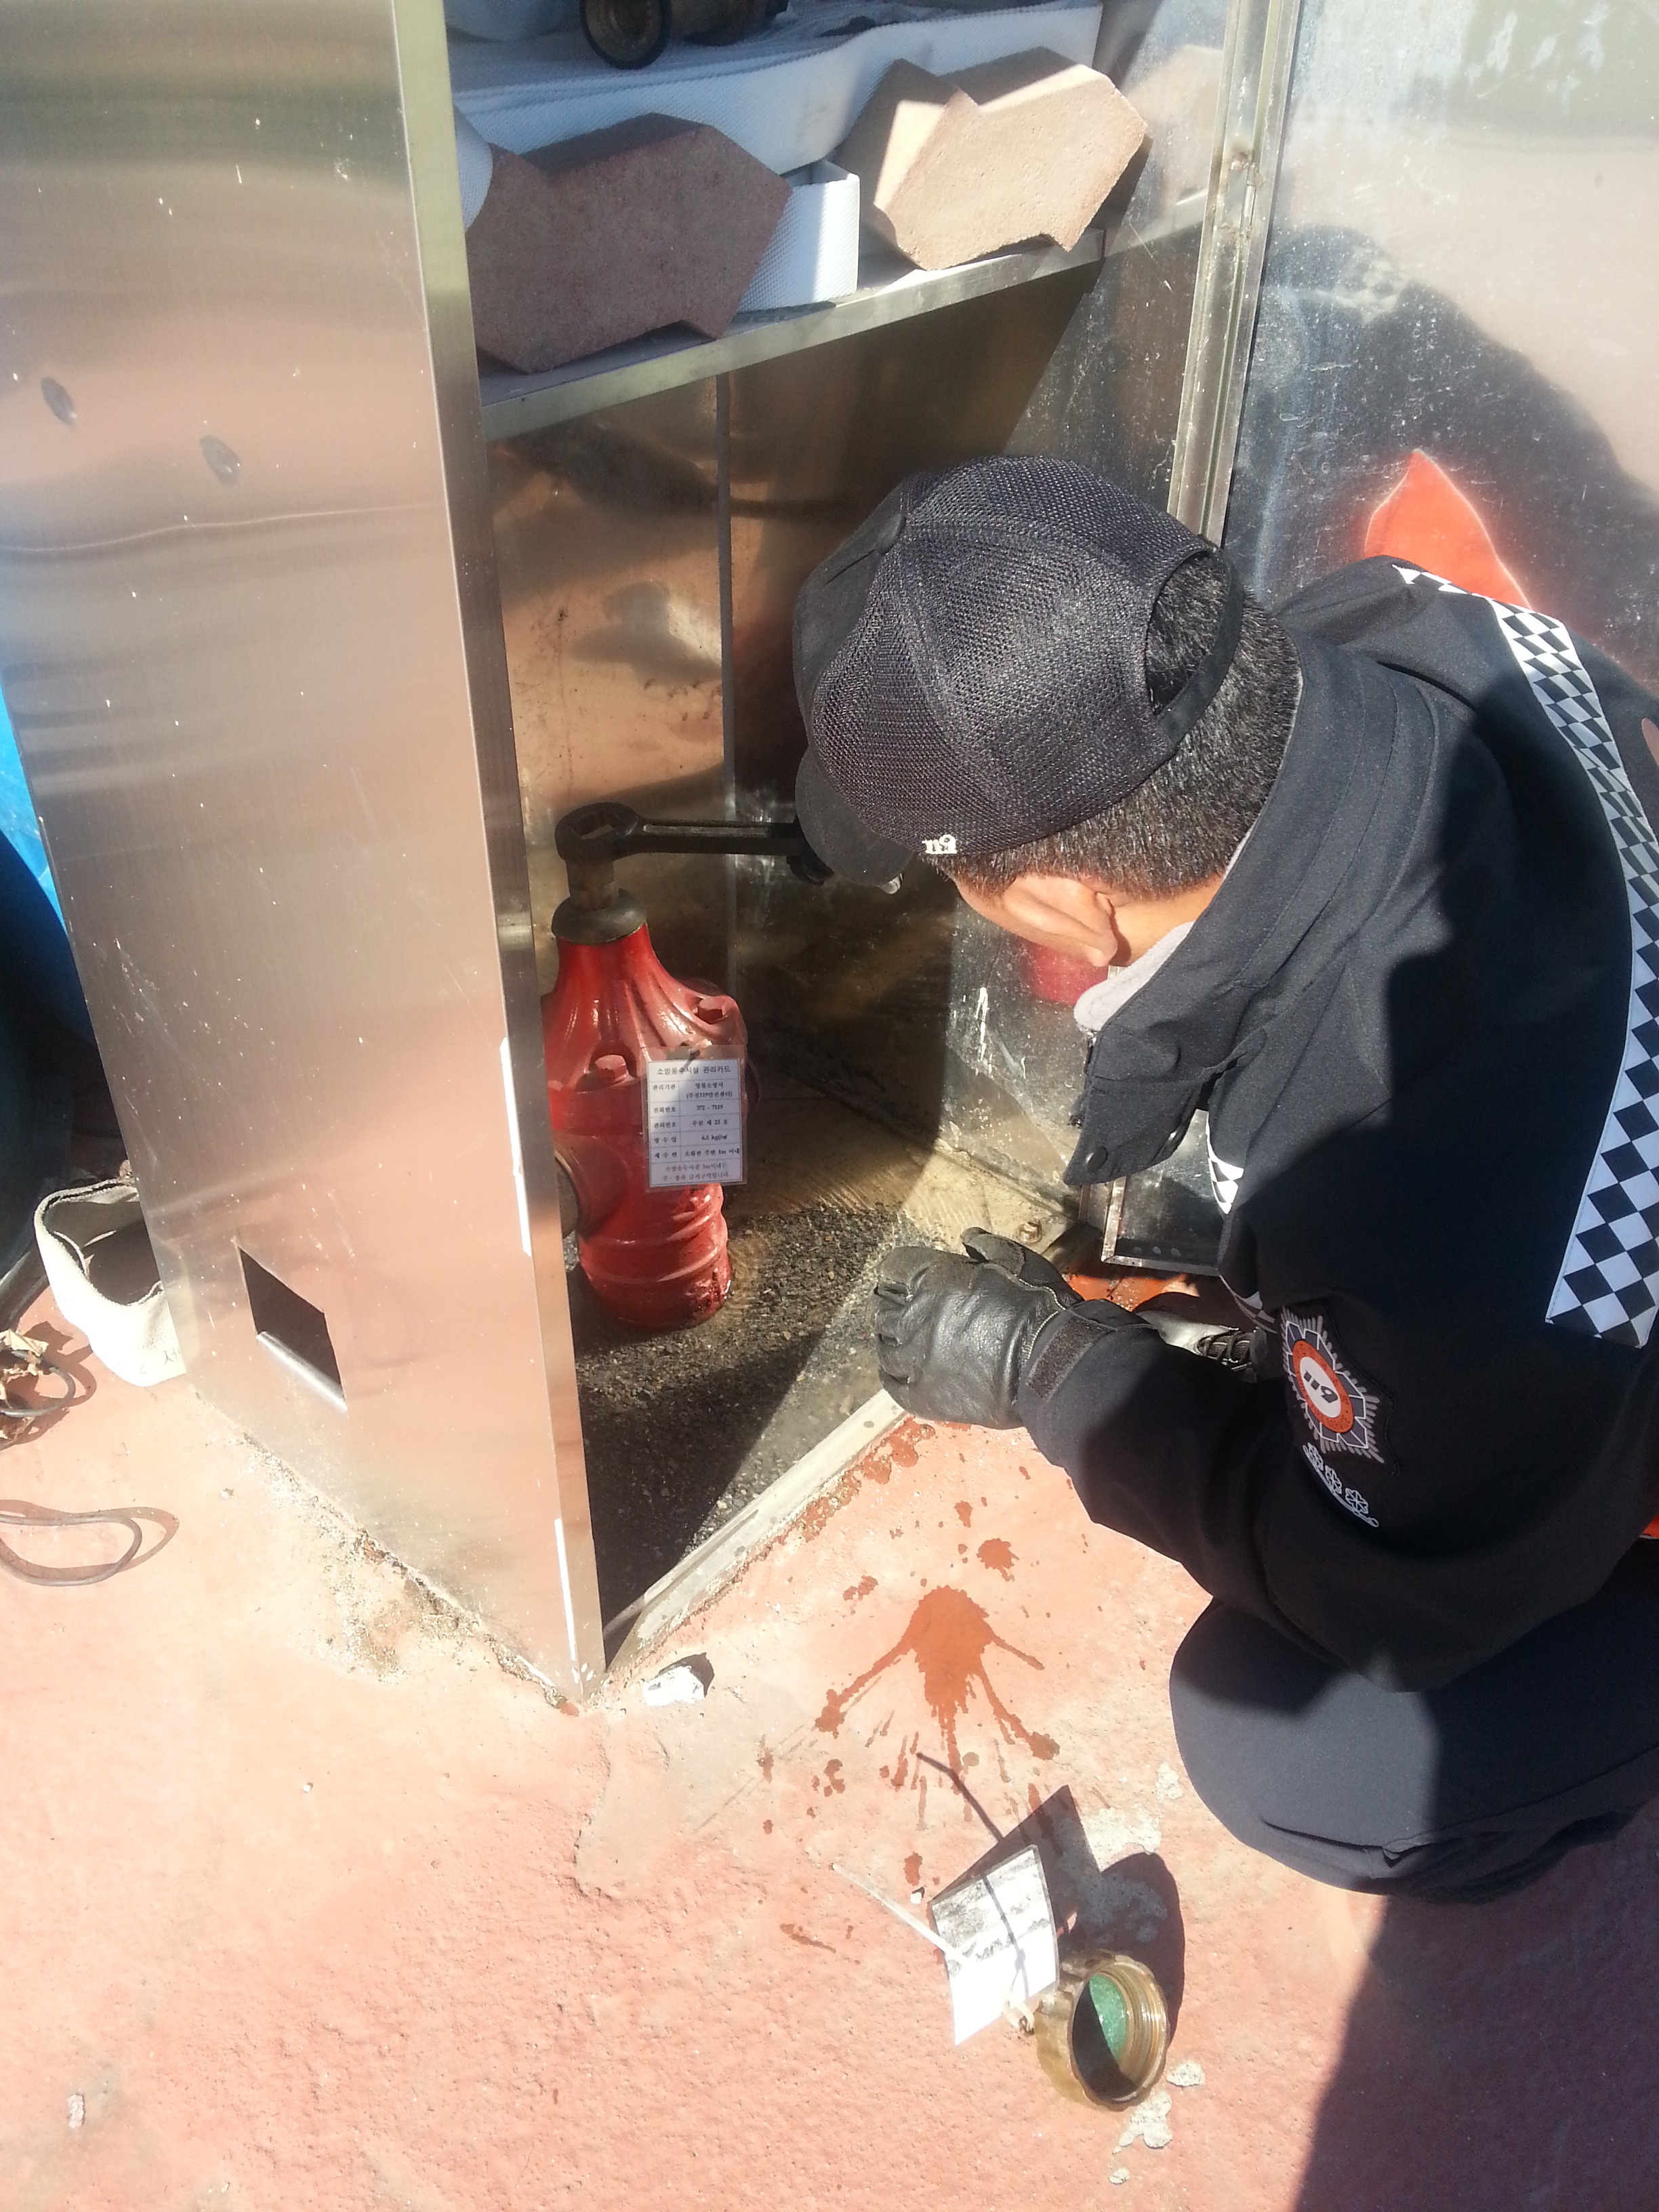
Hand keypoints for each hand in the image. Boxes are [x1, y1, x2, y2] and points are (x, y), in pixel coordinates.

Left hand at [873, 1231, 1080, 1427]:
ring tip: (898, 1339)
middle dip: (890, 1305)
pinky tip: (896, 1370)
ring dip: (888, 1338)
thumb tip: (967, 1237)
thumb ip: (985, 1246)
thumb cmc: (1037, 1306)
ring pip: (883, 1346)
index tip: (902, 1277)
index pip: (894, 1267)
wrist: (1050, 1363)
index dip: (898, 1271)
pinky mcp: (923, 1395)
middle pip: (882, 1308)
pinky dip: (891, 1374)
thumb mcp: (1016, 1259)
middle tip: (898, 1308)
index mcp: (932, 1280)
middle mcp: (915, 1318)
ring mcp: (916, 1359)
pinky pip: (892, 1384)